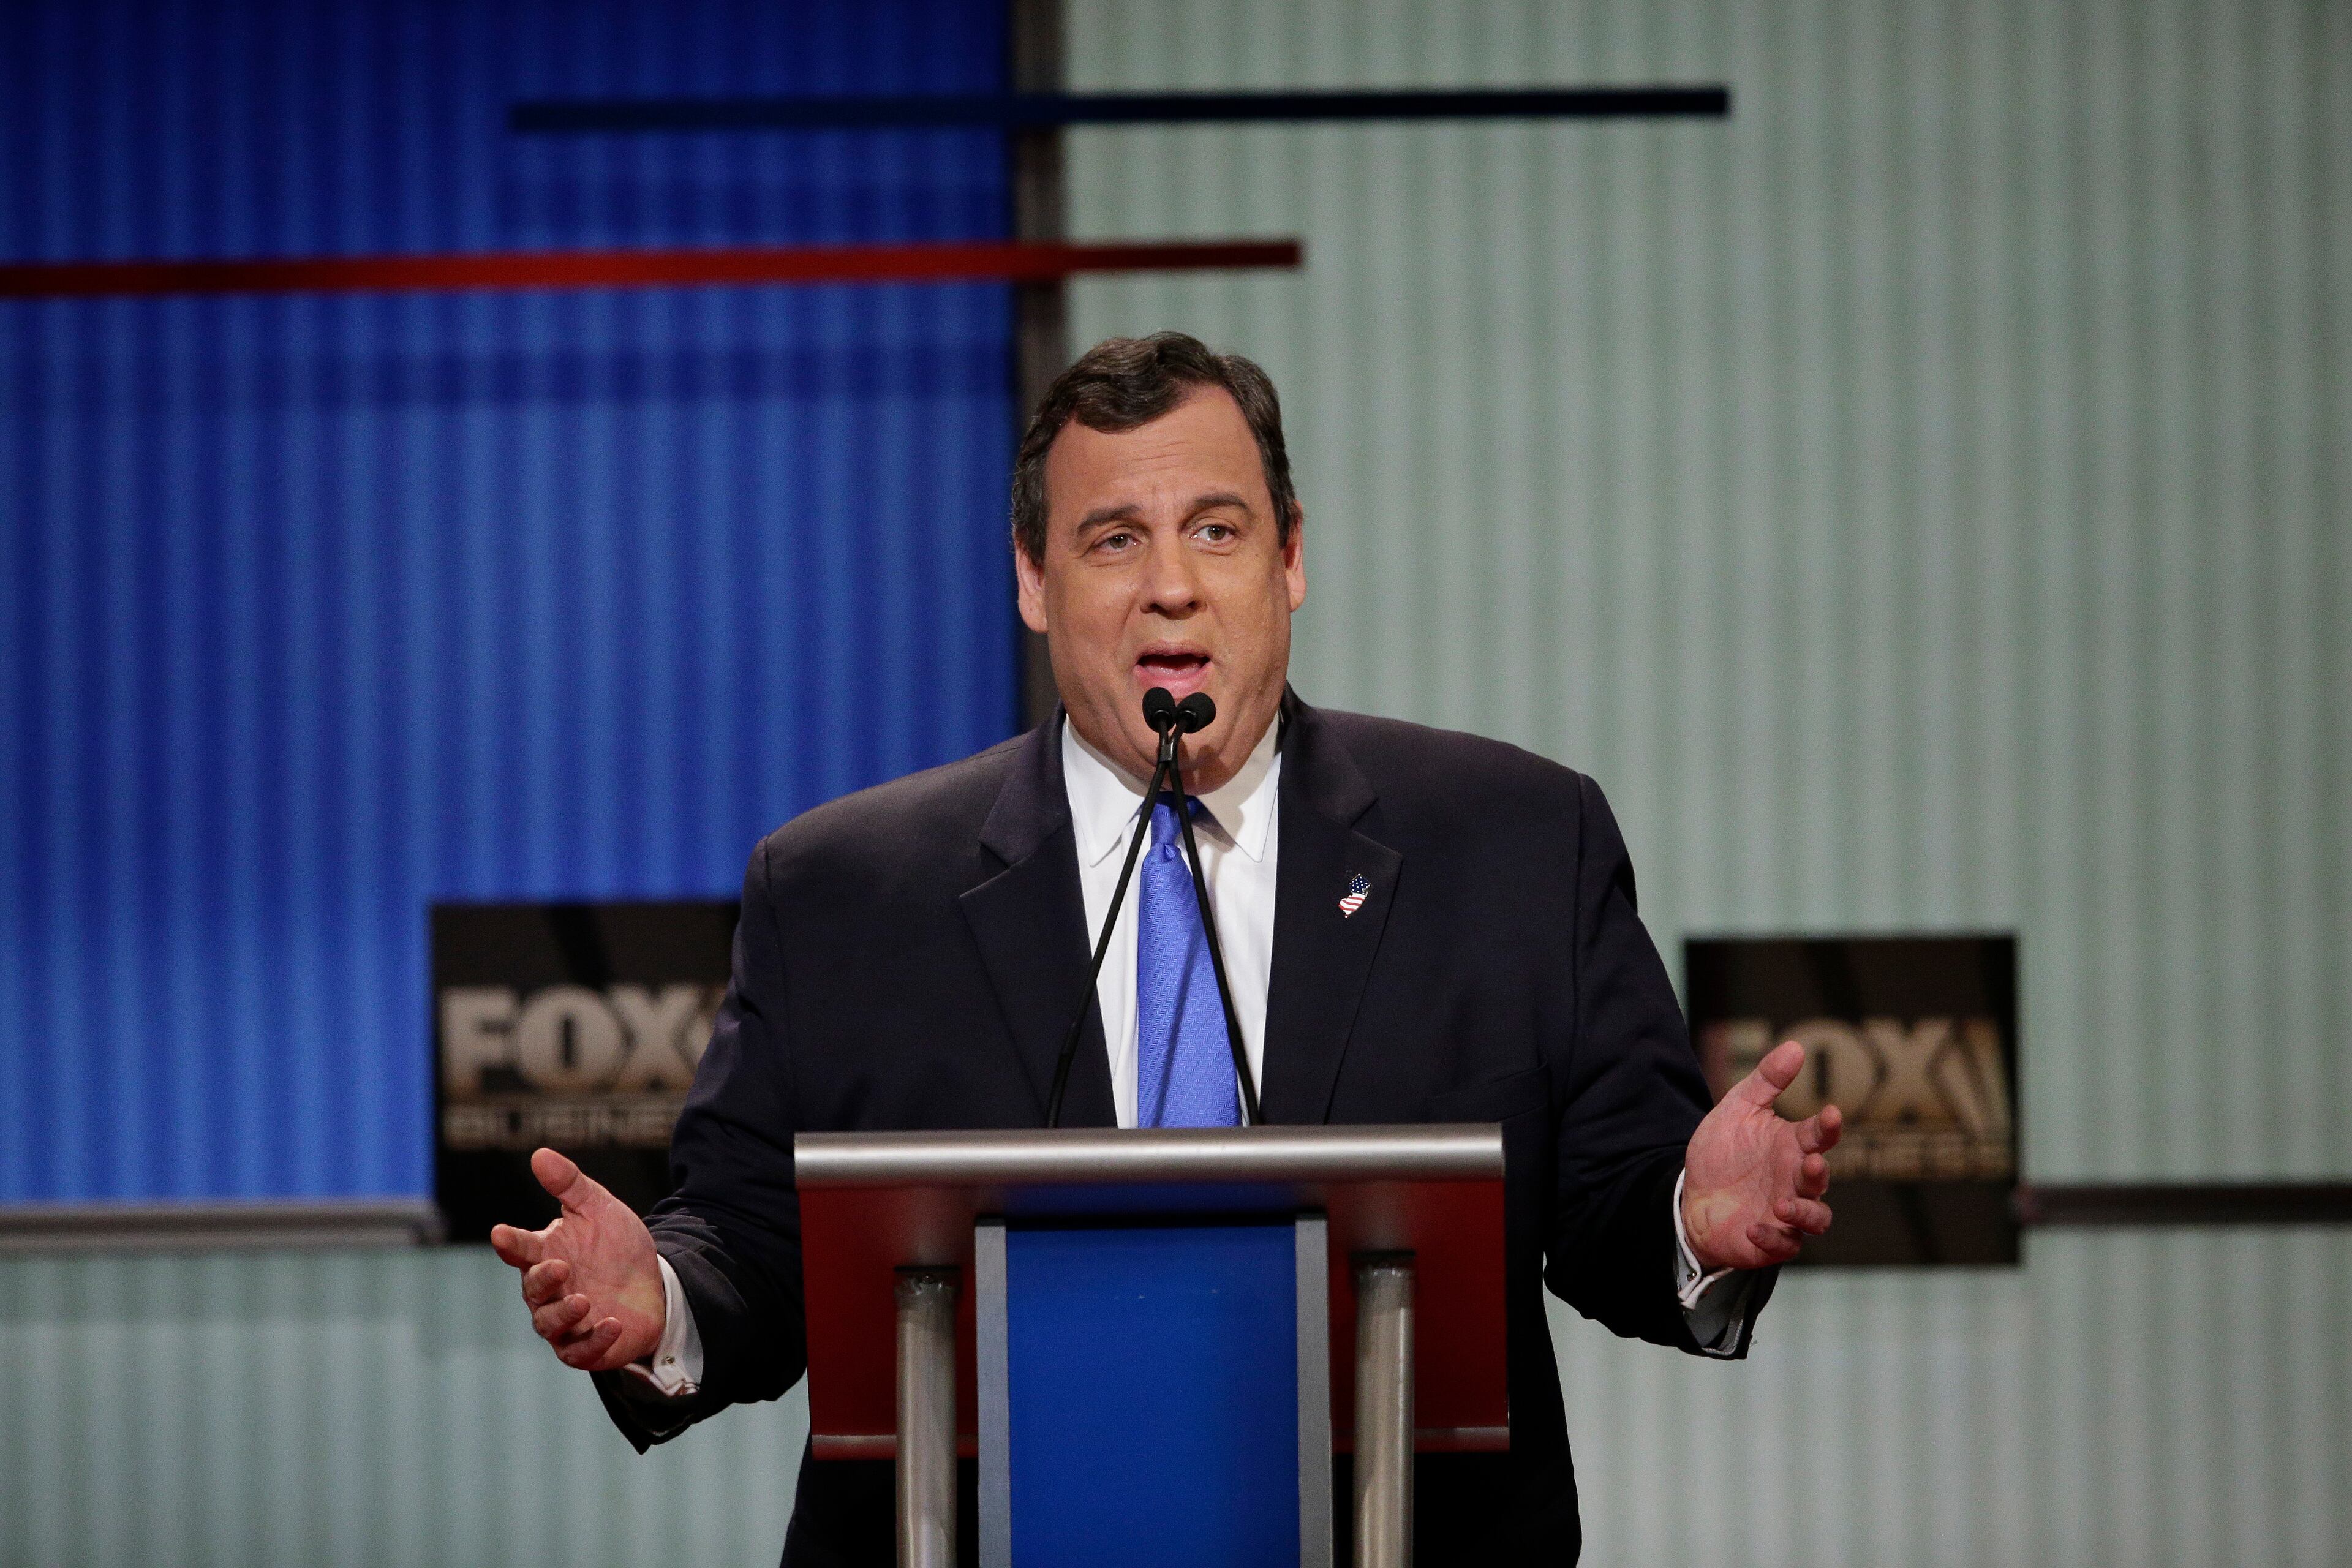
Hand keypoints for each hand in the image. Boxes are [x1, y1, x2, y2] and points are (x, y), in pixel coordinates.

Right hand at [489, 1148, 665, 1371]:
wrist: (654, 1284)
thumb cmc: (617, 1247)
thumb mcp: (599, 1209)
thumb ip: (570, 1185)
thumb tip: (540, 1155)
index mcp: (546, 1254)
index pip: (520, 1248)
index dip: (510, 1242)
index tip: (501, 1233)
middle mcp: (549, 1290)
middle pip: (532, 1289)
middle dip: (542, 1279)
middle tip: (561, 1266)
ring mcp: (565, 1321)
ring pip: (548, 1324)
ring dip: (563, 1314)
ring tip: (584, 1300)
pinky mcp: (585, 1346)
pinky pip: (579, 1351)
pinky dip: (593, 1340)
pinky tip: (612, 1324)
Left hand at [1681, 1039, 1843, 1271]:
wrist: (1692, 1195)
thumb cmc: (1722, 1153)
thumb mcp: (1737, 1109)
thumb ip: (1766, 1080)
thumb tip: (1796, 1046)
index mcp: (1792, 1147)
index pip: (1820, 1136)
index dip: (1828, 1126)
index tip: (1831, 1114)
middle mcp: (1796, 1181)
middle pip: (1820, 1180)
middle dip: (1818, 1173)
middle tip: (1810, 1162)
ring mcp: (1787, 1214)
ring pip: (1815, 1219)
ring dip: (1804, 1213)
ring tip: (1783, 1205)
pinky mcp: (1770, 1241)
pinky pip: (1783, 1245)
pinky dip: (1771, 1238)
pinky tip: (1753, 1227)